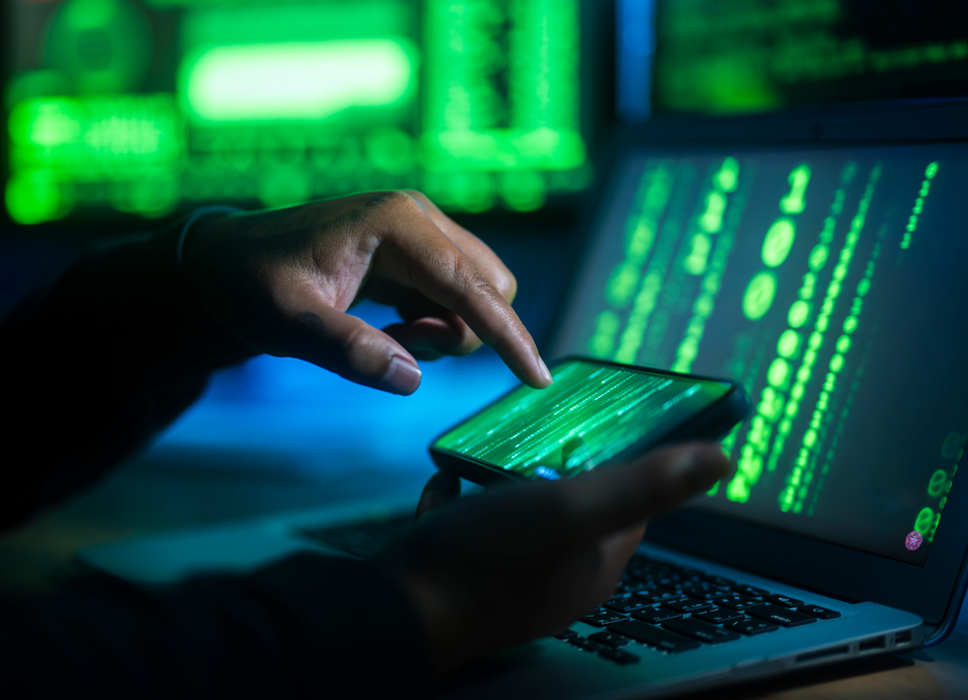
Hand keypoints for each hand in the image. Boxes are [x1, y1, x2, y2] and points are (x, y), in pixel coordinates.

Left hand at [181, 191, 551, 394]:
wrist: (223, 261)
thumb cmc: (250, 285)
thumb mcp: (289, 324)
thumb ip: (348, 351)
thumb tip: (411, 379)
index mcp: (394, 224)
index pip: (471, 286)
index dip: (508, 336)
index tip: (537, 379)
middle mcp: (416, 217)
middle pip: (490, 284)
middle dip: (464, 332)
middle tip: (399, 347)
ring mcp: (416, 230)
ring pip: (476, 291)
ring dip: (447, 329)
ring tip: (386, 337)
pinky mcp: (411, 249)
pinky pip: (452, 294)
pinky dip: (435, 323)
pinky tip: (389, 329)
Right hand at [379, 443, 732, 675]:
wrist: (399, 610)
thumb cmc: (488, 561)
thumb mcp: (572, 510)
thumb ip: (641, 485)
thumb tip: (720, 459)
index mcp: (595, 565)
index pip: (633, 508)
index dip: (629, 463)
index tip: (612, 422)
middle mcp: (557, 579)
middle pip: (575, 509)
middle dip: (560, 467)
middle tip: (542, 430)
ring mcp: (509, 581)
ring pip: (521, 519)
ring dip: (506, 481)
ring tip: (491, 451)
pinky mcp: (464, 578)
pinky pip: (471, 531)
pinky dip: (461, 502)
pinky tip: (446, 484)